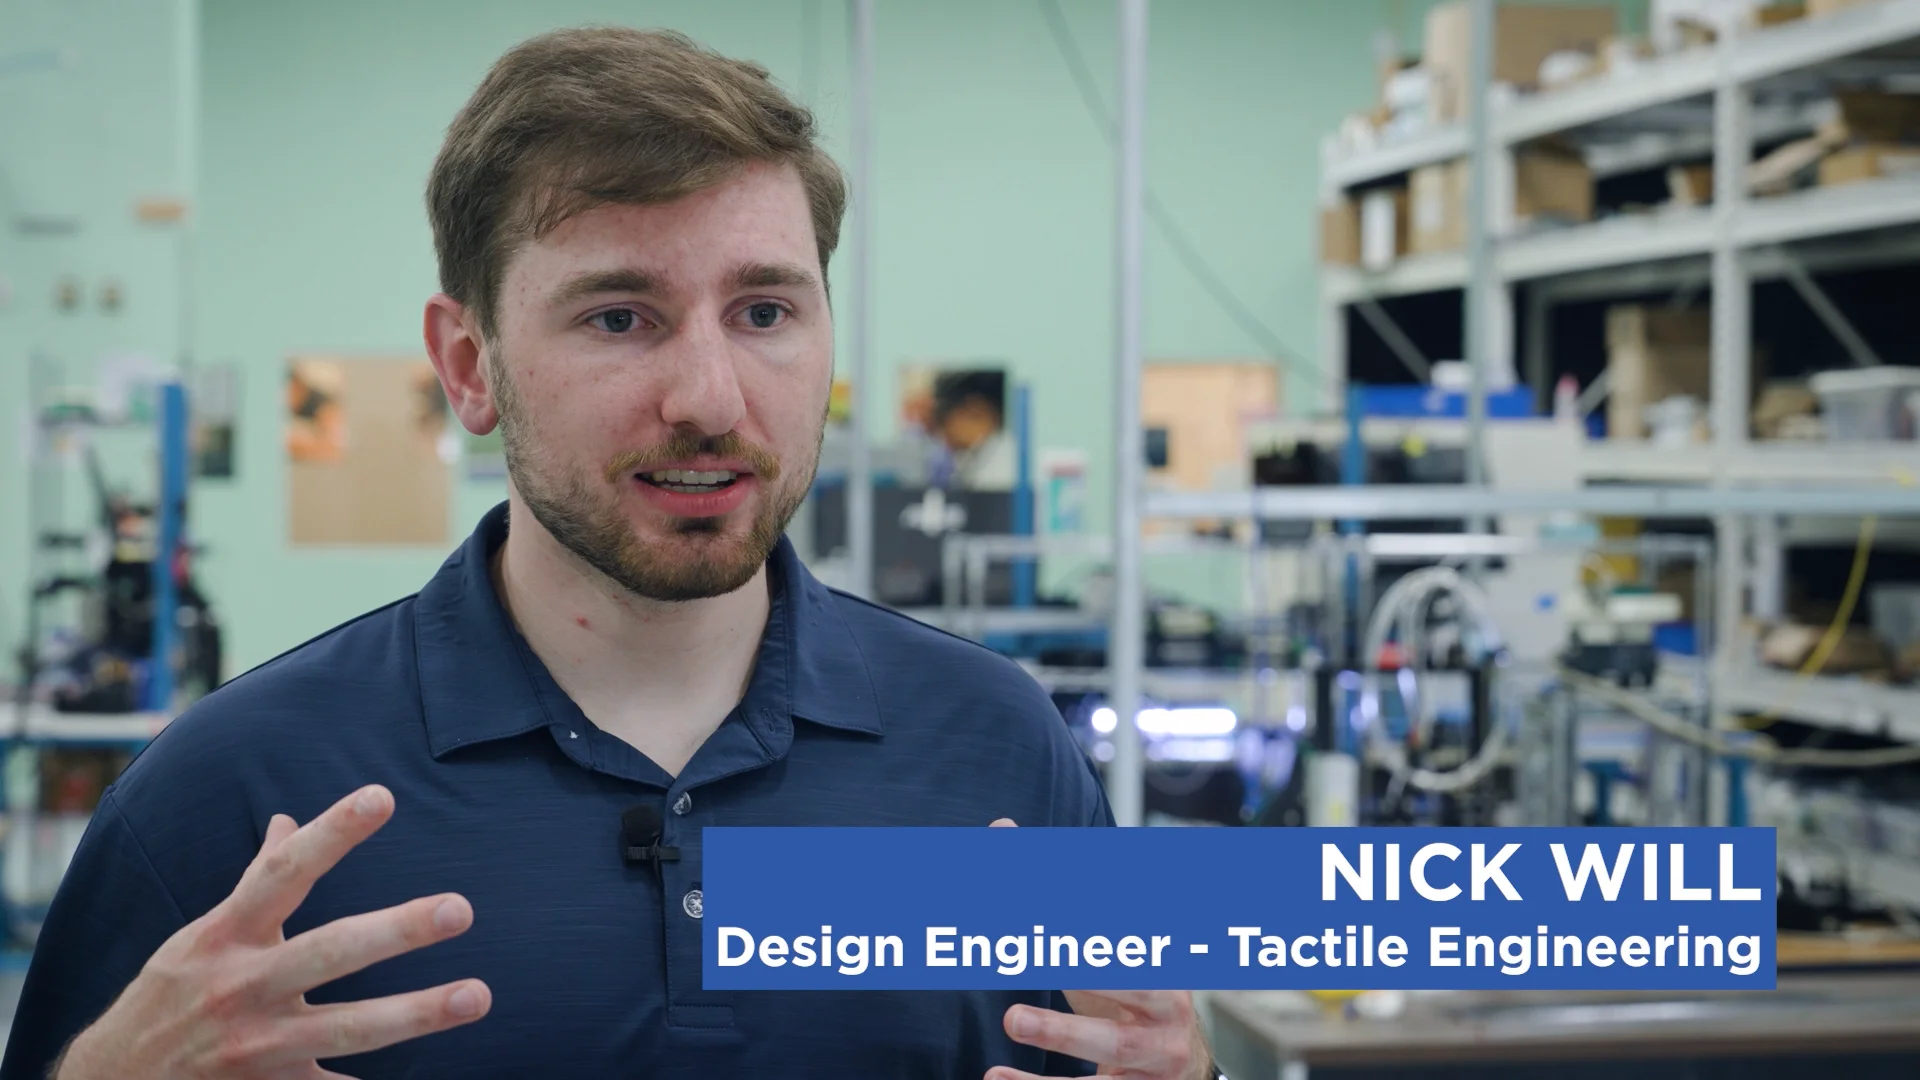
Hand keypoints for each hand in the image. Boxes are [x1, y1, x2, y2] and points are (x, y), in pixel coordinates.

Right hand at [57, 785, 489, 1079]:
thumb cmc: (169, 997)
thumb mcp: (199, 936)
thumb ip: (255, 882)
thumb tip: (289, 822)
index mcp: (225, 937)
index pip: (284, 874)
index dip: (333, 833)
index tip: (383, 797)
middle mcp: (242, 988)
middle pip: (329, 952)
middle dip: (397, 930)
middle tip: (460, 908)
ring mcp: (257, 1047)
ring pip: (347, 1028)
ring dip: (417, 1013)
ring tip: (478, 995)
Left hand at [985, 819, 1209, 1079]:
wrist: (1181, 1071)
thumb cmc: (1131, 999)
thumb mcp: (1101, 946)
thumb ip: (1056, 893)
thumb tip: (999, 827)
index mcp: (1154, 956)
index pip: (1113, 928)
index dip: (1079, 914)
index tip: (1036, 894)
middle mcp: (1165, 1004)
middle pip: (1126, 979)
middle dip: (1080, 962)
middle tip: (1024, 950)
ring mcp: (1154, 1053)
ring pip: (1112, 1044)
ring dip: (1062, 1031)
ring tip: (1012, 1019)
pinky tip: (995, 1076)